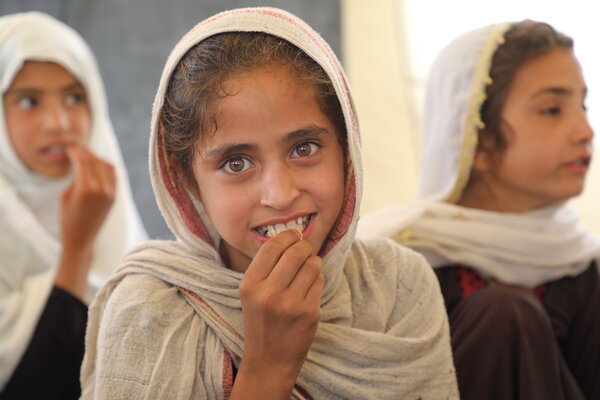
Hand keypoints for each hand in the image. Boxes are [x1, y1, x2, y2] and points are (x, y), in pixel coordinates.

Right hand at [55, 144, 115, 298]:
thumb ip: (76, 178)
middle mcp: (101, 190)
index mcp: (86, 189)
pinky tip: (97, 166)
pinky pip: (114, 176)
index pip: (83, 161)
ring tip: (87, 156)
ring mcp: (111, 193)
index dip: (76, 151)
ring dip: (98, 158)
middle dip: (86, 152)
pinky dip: (106, 167)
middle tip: (77, 148)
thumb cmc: (67, 218)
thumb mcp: (66, 195)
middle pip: (97, 161)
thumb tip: (82, 162)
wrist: (82, 239)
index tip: (69, 147)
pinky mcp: (115, 197)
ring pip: (108, 166)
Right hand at [231, 229, 323, 398]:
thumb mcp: (251, 293)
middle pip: (296, 252)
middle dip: (304, 246)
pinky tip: (308, 290)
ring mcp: (290, 304)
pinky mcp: (309, 313)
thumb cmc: (261, 322)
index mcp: (250, 285)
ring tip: (307, 270)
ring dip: (313, 262)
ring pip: (312, 264)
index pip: (272, 247)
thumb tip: (290, 235)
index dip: (287, 235)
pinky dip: (316, 281)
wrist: (269, 361)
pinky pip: (319, 282)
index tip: (295, 234)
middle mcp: (268, 293)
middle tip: (305, 249)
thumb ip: (266, 266)